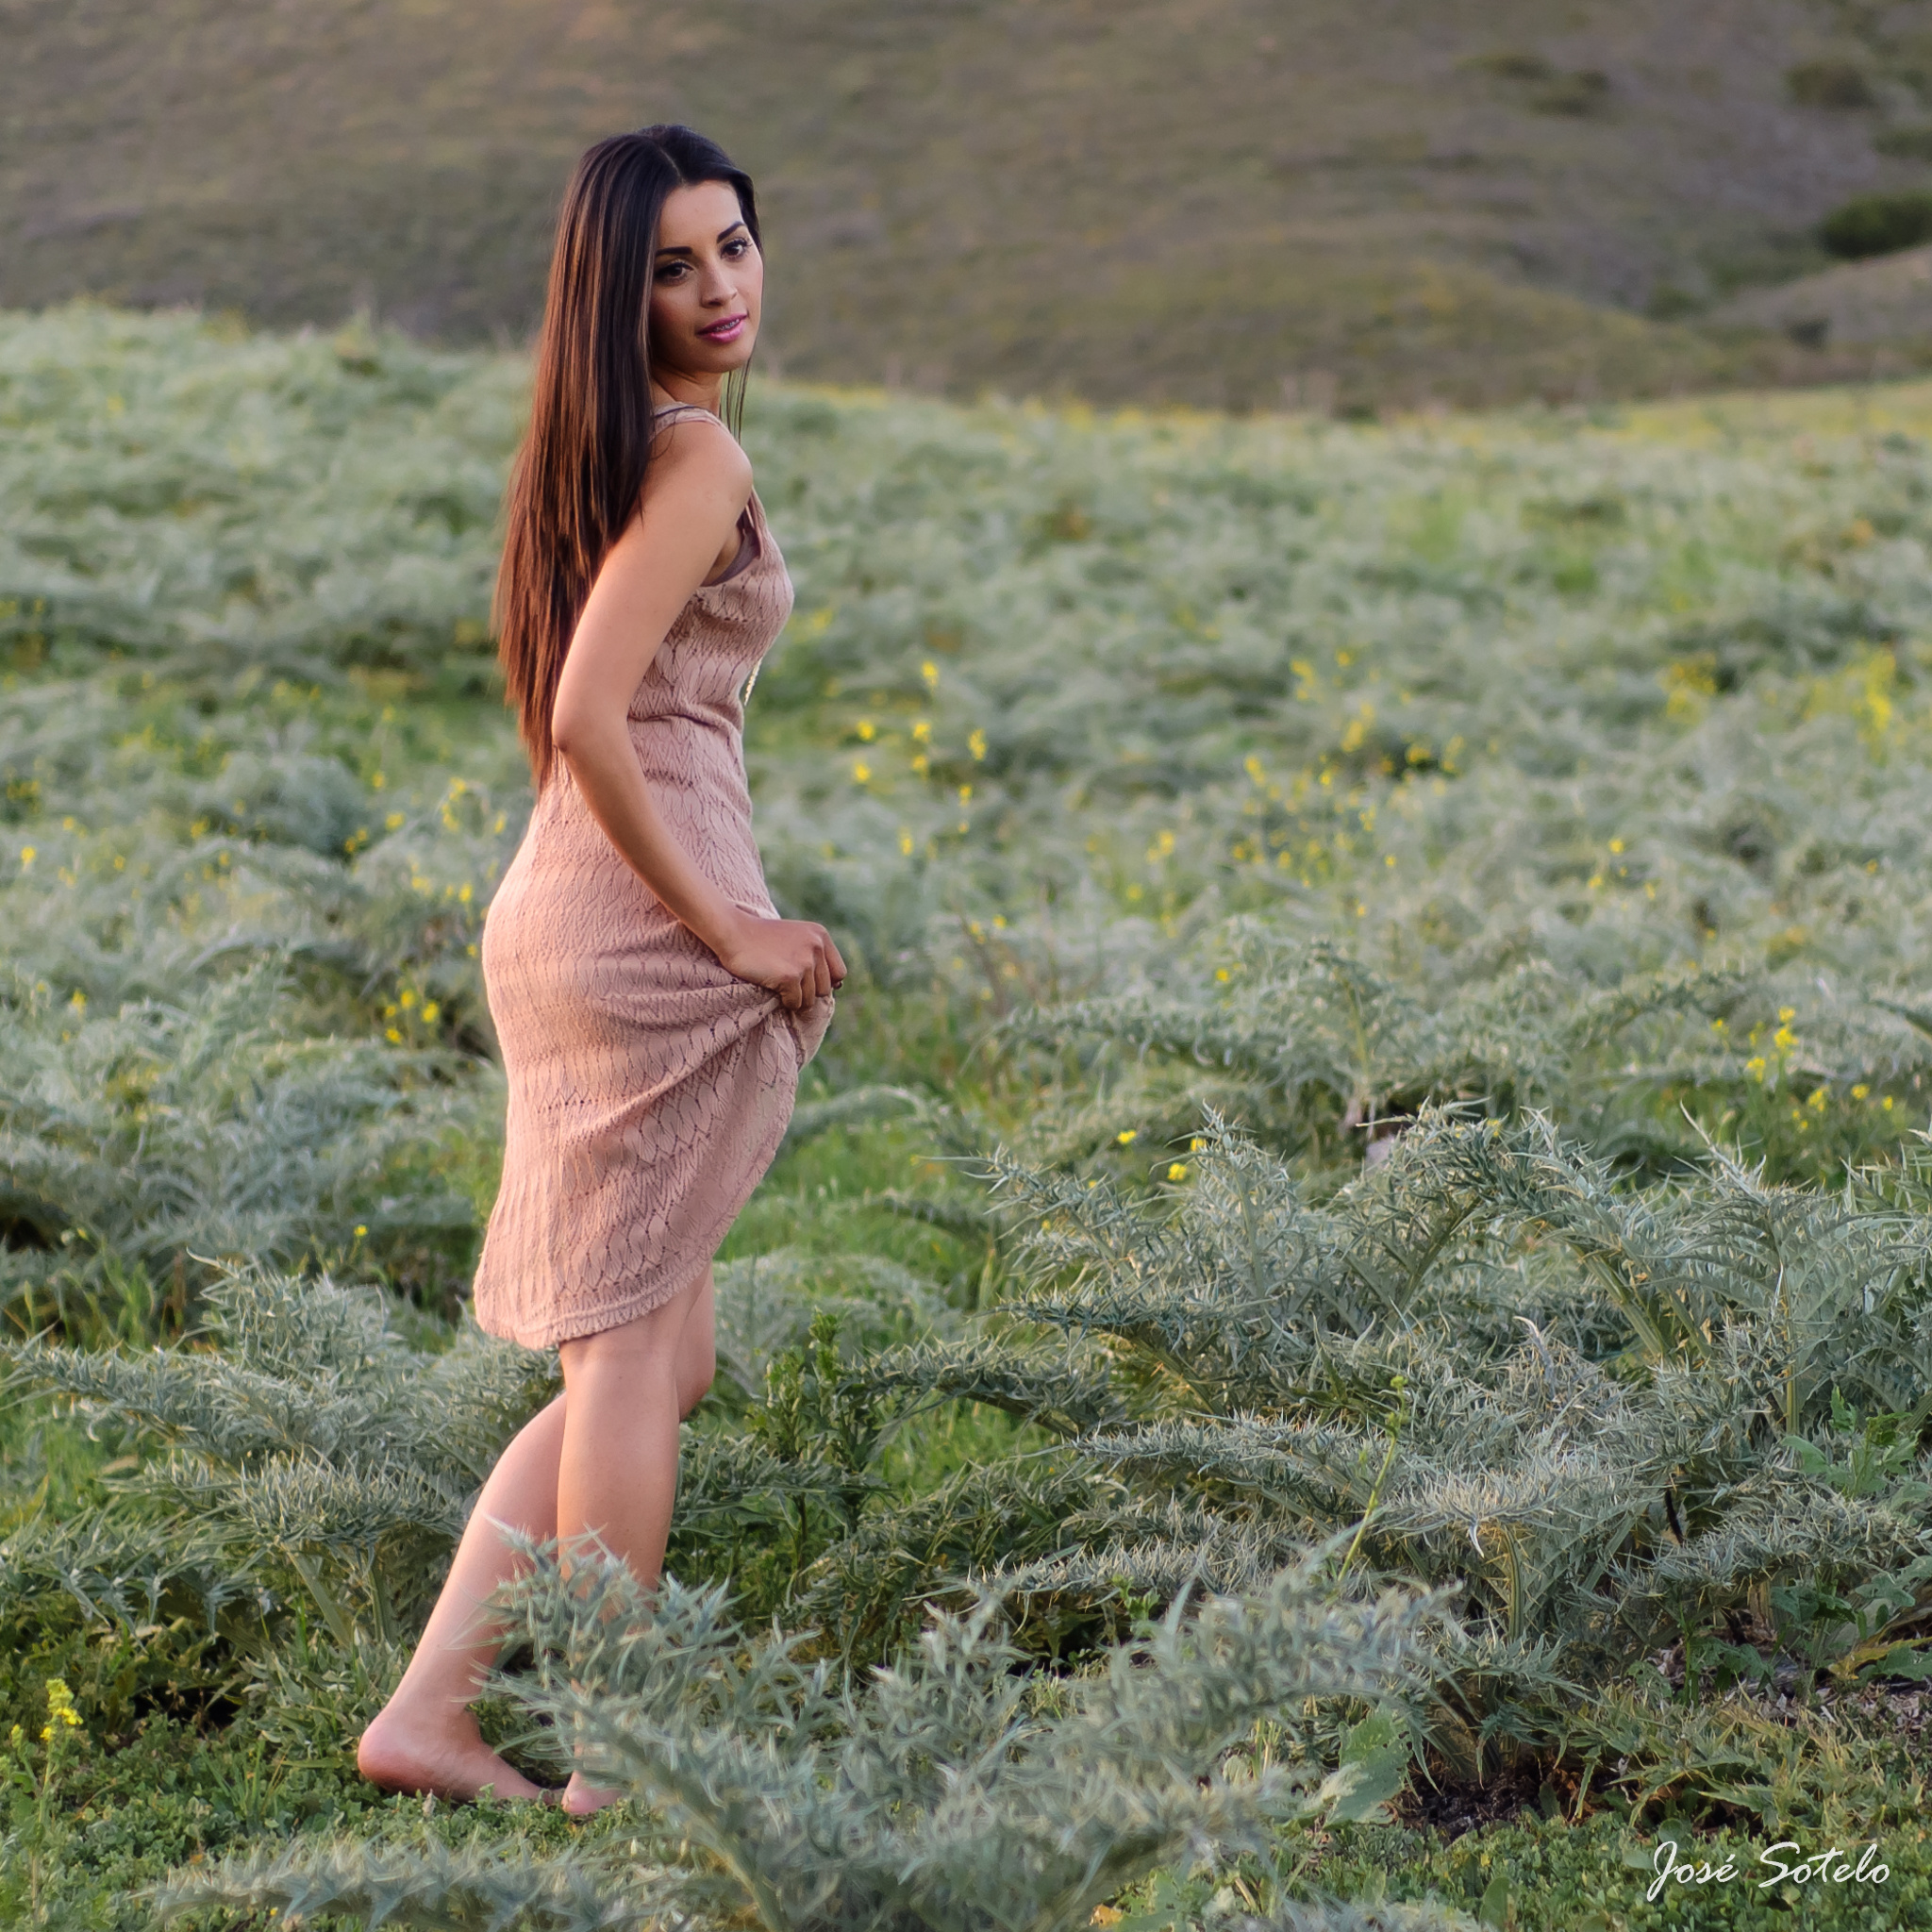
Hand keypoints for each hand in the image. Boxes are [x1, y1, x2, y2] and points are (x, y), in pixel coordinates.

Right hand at [715, 912, 846, 1009]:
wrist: (733, 932)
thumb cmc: (761, 938)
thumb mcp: (796, 938)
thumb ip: (816, 955)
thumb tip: (839, 985)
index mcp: (821, 936)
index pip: (839, 973)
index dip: (823, 982)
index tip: (805, 981)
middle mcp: (816, 947)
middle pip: (825, 989)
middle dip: (807, 991)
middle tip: (786, 982)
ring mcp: (804, 962)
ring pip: (810, 999)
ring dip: (795, 998)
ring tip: (777, 982)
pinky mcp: (790, 977)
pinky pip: (795, 1003)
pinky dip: (785, 1002)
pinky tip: (772, 987)